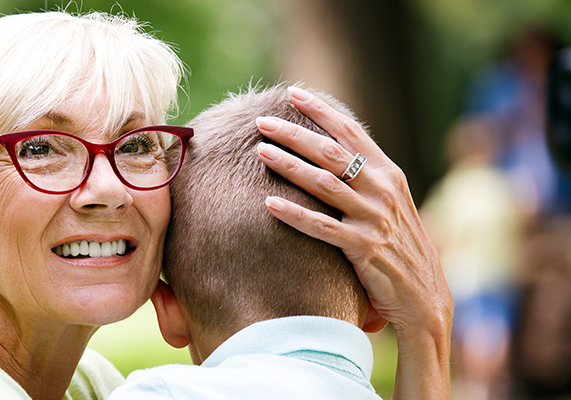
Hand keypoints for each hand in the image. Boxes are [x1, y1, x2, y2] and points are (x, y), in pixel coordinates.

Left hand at [255, 86, 452, 399]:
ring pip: (324, 184)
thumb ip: (363, 176)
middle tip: (262, 121)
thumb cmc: (398, 246)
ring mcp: (374, 219)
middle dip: (295, 134)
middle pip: (332, 152)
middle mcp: (383, 190)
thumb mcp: (389, 203)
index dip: (321, 110)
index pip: (351, 131)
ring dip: (289, 166)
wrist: (424, 297)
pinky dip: (294, 214)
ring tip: (259, 152)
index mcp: (388, 173)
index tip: (292, 92)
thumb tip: (327, 149)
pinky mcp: (364, 249)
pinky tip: (268, 204)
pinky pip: (322, 228)